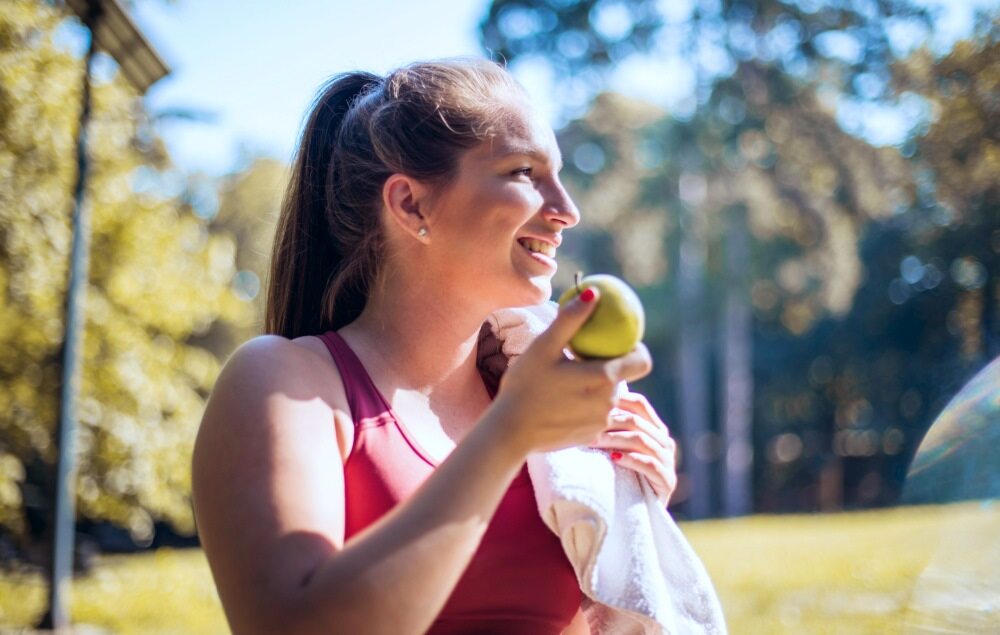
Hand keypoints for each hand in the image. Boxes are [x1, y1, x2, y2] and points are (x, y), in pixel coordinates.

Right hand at [491, 286, 652, 455]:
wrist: (509, 432)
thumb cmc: (524, 385)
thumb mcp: (543, 347)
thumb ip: (571, 319)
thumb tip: (594, 292)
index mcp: (604, 378)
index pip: (642, 361)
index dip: (636, 349)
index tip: (619, 341)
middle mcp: (609, 403)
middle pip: (622, 377)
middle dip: (607, 365)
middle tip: (581, 357)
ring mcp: (601, 422)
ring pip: (608, 396)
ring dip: (595, 385)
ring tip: (566, 380)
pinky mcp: (591, 436)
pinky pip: (596, 414)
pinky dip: (585, 404)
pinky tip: (561, 401)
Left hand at [588, 391, 677, 506]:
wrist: (636, 513)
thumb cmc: (622, 476)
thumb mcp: (618, 449)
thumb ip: (613, 429)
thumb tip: (586, 406)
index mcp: (655, 429)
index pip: (640, 405)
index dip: (619, 400)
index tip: (595, 401)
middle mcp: (664, 442)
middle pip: (637, 422)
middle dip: (609, 423)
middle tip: (586, 427)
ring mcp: (668, 462)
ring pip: (642, 441)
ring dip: (615, 439)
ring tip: (594, 442)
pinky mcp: (667, 481)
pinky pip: (650, 464)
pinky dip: (631, 459)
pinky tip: (614, 458)